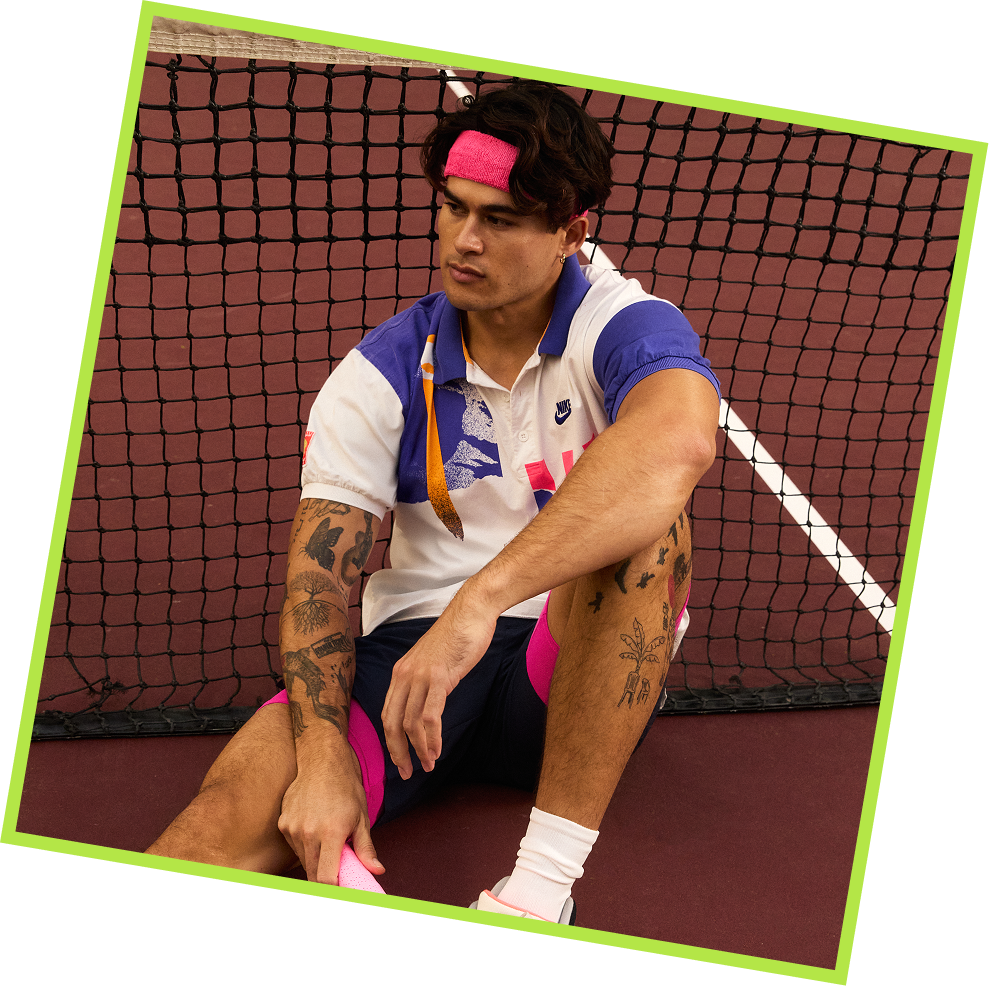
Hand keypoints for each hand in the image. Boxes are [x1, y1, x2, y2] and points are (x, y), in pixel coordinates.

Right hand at [277, 743, 383, 884]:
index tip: (342, 891)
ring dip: (316, 861)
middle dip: (325, 878)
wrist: (322, 761)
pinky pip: (295, 846)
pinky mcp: (283, 823)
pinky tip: (315, 829)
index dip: (334, 890)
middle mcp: (309, 832)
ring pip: (304, 860)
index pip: (326, 878)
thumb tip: (377, 871)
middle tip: (338, 872)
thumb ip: (366, 848)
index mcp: (332, 832)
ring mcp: (293, 827)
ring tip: (328, 843)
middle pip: (313, 873)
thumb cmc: (346, 787)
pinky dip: (305, 846)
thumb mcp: (361, 816)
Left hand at [381, 593, 498, 778]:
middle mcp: (404, 675)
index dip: (392, 741)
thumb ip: (426, 682)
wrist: (472, 612)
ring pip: (410, 723)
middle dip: (398, 752)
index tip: (401, 759)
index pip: (387, 714)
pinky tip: (437, 749)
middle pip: (392, 723)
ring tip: (429, 765)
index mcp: (401, 672)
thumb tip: (427, 707)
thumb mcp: (434, 662)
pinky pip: (429, 715)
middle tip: (407, 773)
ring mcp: (420, 676)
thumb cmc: (457, 636)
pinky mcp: (438, 677)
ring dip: (419, 749)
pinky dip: (432, 737)